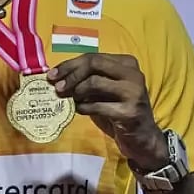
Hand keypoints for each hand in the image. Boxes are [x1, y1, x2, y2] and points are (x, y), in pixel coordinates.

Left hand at [47, 53, 167, 168]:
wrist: (141, 137)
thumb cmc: (118, 109)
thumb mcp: (103, 90)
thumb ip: (86, 80)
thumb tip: (56, 77)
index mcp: (126, 63)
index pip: (92, 56)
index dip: (69, 65)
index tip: (51, 75)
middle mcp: (133, 74)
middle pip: (93, 64)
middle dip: (70, 74)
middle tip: (57, 87)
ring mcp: (133, 92)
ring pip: (94, 82)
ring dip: (76, 92)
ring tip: (71, 100)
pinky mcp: (130, 112)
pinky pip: (97, 106)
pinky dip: (83, 108)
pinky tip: (80, 110)